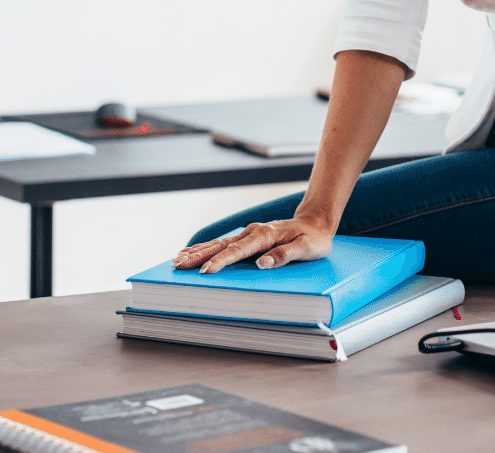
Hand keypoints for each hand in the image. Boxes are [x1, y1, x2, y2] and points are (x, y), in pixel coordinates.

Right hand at [172, 215, 333, 273]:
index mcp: (266, 235)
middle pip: (222, 244)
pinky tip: (194, 251)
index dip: (221, 261)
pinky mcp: (249, 237)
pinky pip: (224, 242)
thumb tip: (261, 263)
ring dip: (199, 250)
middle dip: (200, 255)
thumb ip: (285, 255)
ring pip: (220, 242)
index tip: (205, 271)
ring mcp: (250, 233)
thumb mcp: (307, 249)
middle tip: (179, 266)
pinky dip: (207, 247)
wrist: (316, 222)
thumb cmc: (314, 239)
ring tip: (178, 259)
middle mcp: (254, 232)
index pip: (239, 250)